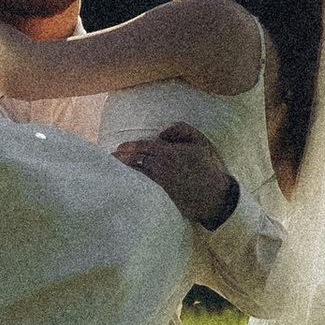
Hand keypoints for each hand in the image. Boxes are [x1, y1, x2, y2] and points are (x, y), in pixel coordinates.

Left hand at [114, 127, 237, 224]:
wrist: (214, 195)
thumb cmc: (206, 167)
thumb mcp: (199, 141)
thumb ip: (180, 129)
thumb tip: (161, 133)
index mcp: (168, 151)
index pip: (142, 146)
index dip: (128, 147)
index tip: (119, 148)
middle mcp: (161, 166)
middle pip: (135, 159)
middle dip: (121, 158)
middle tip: (111, 158)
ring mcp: (160, 182)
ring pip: (136, 172)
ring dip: (124, 169)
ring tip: (114, 168)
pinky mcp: (161, 194)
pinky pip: (142, 185)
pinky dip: (132, 181)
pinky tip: (126, 181)